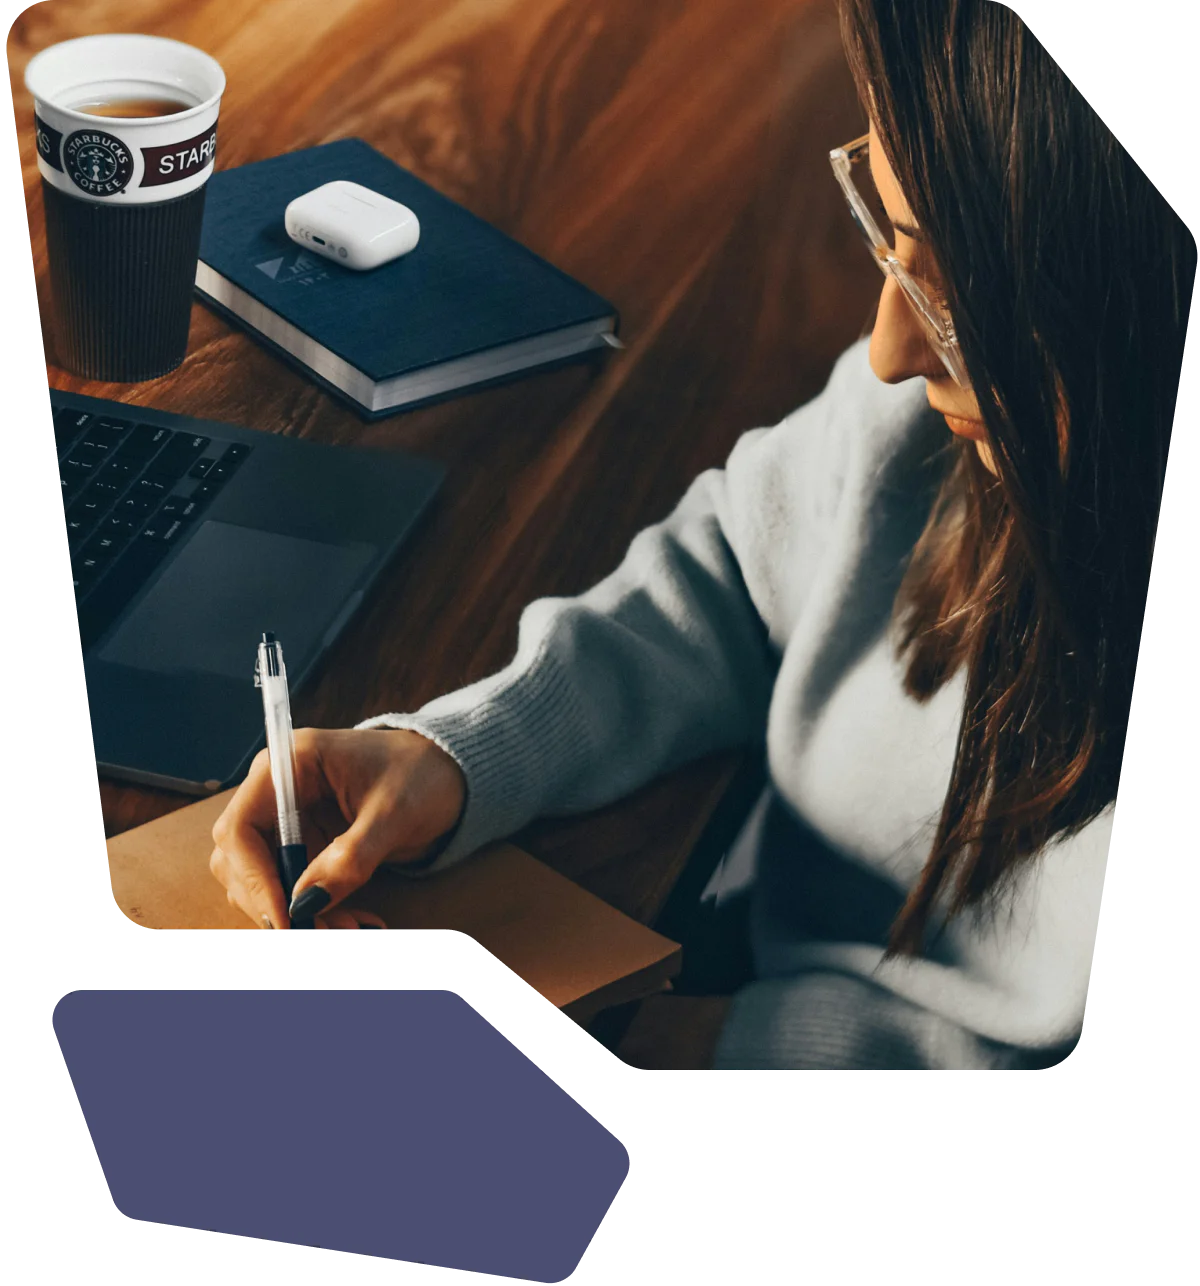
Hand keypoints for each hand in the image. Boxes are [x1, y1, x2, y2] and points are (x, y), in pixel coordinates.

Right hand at [209, 727, 466, 930]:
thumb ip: (350, 857)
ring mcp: (289, 818)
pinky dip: (316, 909)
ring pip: (264, 879)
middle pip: (241, 858)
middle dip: (275, 901)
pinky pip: (293, 885)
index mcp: (290, 764)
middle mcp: (278, 790)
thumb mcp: (393, 814)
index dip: (253, 876)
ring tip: (346, 928)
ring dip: (297, 911)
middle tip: (318, 931)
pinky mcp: (305, 842)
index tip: (284, 916)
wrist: (449, 773)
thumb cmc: (422, 775)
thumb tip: (307, 902)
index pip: (240, 827)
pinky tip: (351, 920)